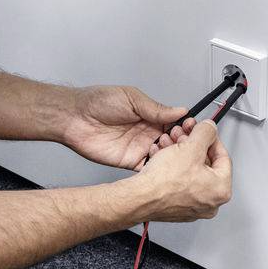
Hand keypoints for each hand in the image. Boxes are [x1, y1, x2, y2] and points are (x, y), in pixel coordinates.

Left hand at [61, 86, 186, 170]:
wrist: (75, 118)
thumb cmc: (98, 102)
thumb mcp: (132, 98)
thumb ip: (156, 108)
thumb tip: (180, 110)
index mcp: (149, 116)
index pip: (174, 123)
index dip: (185, 126)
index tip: (192, 127)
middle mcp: (147, 133)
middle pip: (173, 141)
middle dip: (181, 142)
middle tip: (182, 140)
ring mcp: (140, 148)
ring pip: (164, 156)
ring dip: (171, 155)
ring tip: (171, 150)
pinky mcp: (130, 161)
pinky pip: (148, 169)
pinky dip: (158, 169)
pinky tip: (163, 165)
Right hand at [131, 120, 231, 221]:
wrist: (140, 198)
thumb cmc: (164, 182)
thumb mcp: (190, 146)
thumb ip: (205, 132)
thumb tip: (210, 129)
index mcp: (221, 189)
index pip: (223, 157)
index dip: (211, 139)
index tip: (204, 132)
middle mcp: (211, 203)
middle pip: (205, 165)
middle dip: (192, 146)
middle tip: (184, 138)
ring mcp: (194, 207)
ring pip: (190, 172)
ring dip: (180, 154)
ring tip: (170, 146)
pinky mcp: (178, 208)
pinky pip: (180, 183)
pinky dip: (173, 169)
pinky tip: (163, 158)